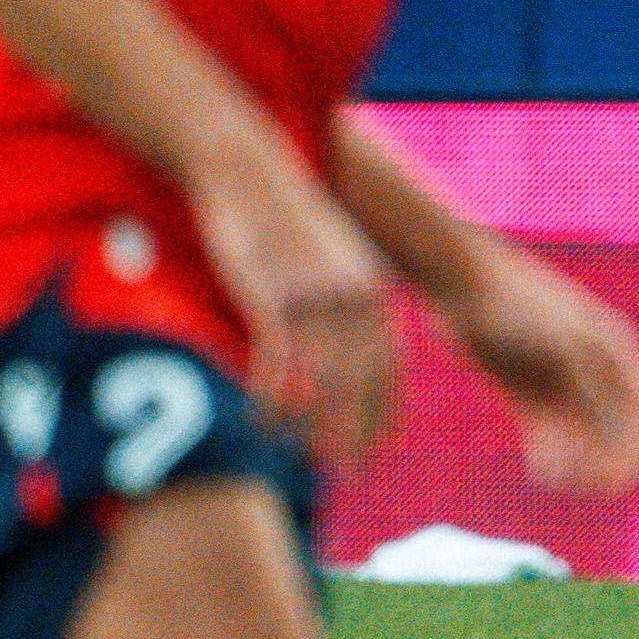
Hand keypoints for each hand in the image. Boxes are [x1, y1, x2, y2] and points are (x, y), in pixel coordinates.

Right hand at [191, 142, 396, 462]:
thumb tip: (340, 346)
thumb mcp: (327, 257)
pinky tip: (263, 421)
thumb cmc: (285, 218)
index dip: (385, 409)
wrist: (249, 168)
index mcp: (371, 289)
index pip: (389, 365)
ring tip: (299, 454)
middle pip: (362, 379)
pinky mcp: (273, 292)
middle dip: (356, 428)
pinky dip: (274, 396)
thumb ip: (340, 299)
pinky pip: (279, 359)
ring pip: (321, 375)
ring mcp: (313, 294)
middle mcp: (352, 295)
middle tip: (350, 470)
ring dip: (311, 421)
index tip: (382, 447)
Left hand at [440, 245, 638, 493]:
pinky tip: (539, 469)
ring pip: (585, 434)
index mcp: (614, 348)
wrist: (458, 279)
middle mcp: (594, 367)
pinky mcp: (527, 389)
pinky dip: (552, 453)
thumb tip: (612, 427)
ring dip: (581, 463)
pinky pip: (550, 430)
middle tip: (596, 489)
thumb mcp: (560, 341)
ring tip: (559, 482)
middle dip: (615, 461)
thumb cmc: (513, 302)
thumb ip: (591, 382)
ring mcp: (560, 378)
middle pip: (621, 426)